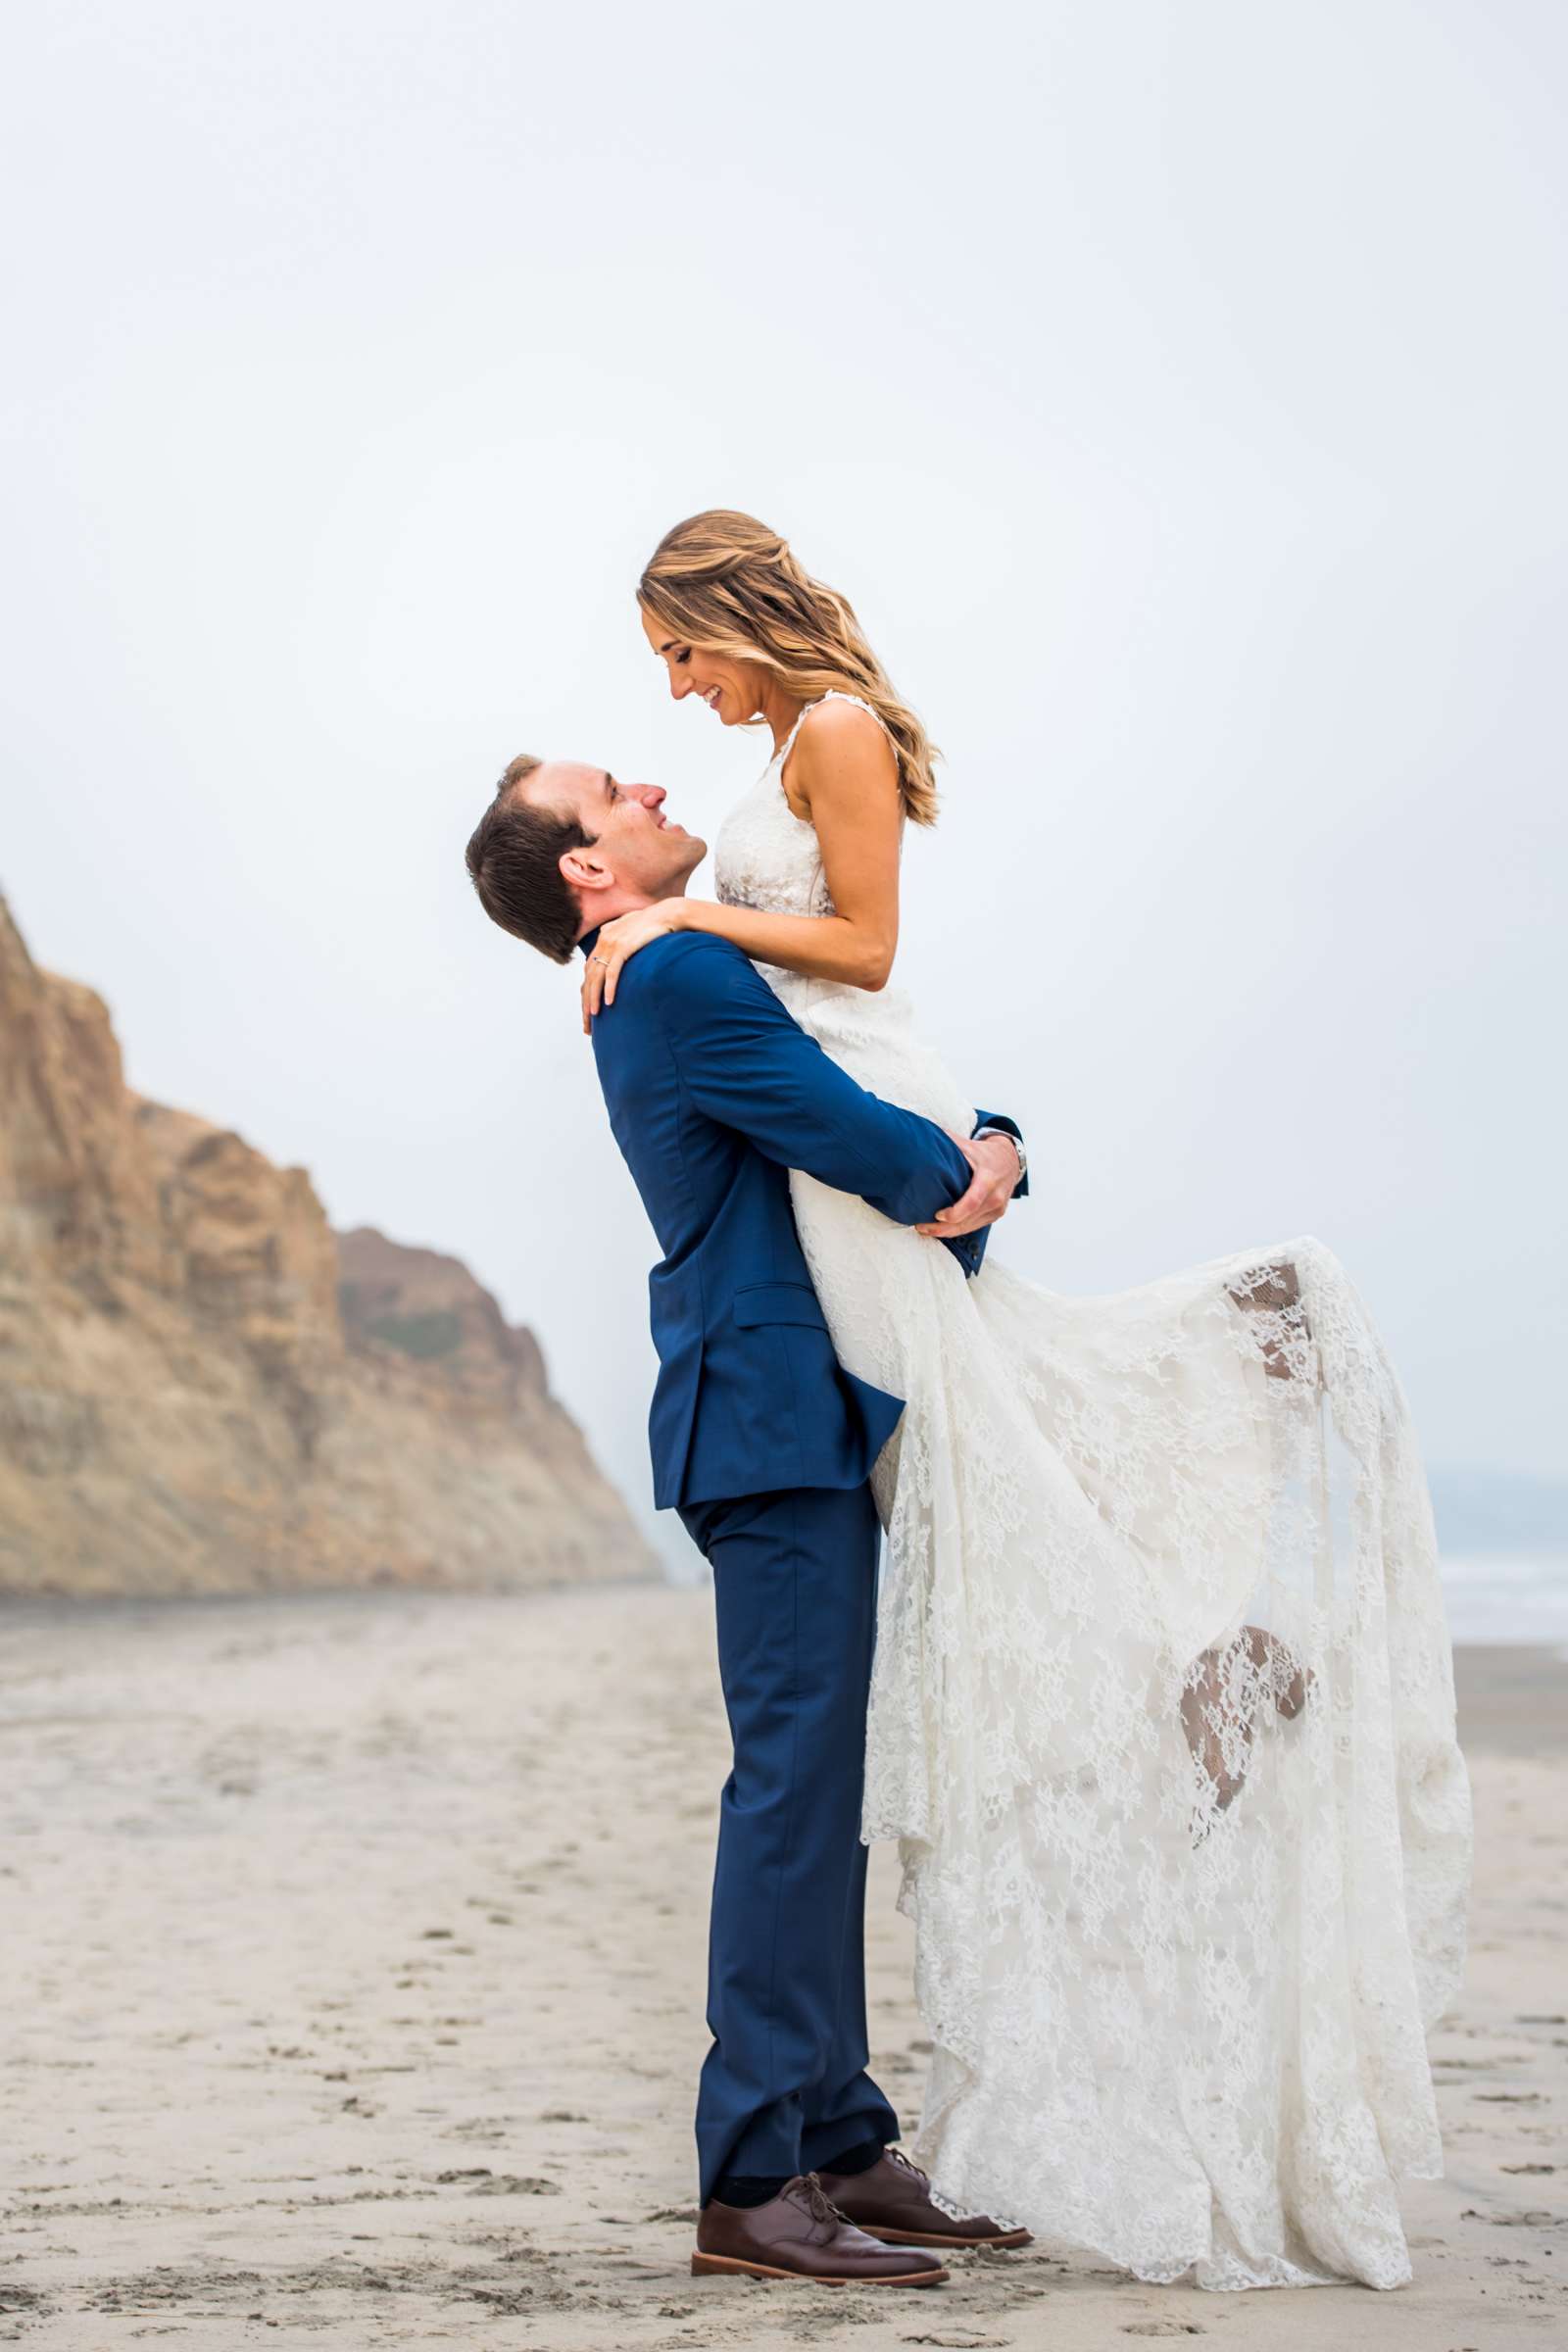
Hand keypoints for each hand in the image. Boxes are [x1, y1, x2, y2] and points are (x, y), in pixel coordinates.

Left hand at [581, 901, 685, 1030]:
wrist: (668, 914)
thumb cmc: (654, 924)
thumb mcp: (633, 933)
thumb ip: (622, 940)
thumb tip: (618, 952)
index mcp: (604, 939)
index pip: (589, 972)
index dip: (587, 993)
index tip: (588, 1011)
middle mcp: (603, 941)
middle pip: (589, 978)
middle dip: (586, 1002)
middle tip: (587, 1023)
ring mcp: (612, 943)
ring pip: (597, 977)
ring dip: (594, 998)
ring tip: (594, 1016)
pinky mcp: (623, 946)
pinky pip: (612, 972)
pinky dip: (609, 988)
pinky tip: (609, 1002)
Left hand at [915, 1130, 1020, 1239]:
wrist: (1010, 1160)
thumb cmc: (985, 1153)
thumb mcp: (968, 1145)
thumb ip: (947, 1142)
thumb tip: (923, 1137)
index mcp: (988, 1179)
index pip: (972, 1201)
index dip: (954, 1212)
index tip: (937, 1214)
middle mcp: (996, 1197)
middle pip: (968, 1220)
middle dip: (943, 1228)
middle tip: (921, 1227)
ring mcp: (997, 1209)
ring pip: (970, 1228)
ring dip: (947, 1232)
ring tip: (926, 1230)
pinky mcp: (996, 1215)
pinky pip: (974, 1227)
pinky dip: (957, 1230)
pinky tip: (942, 1229)